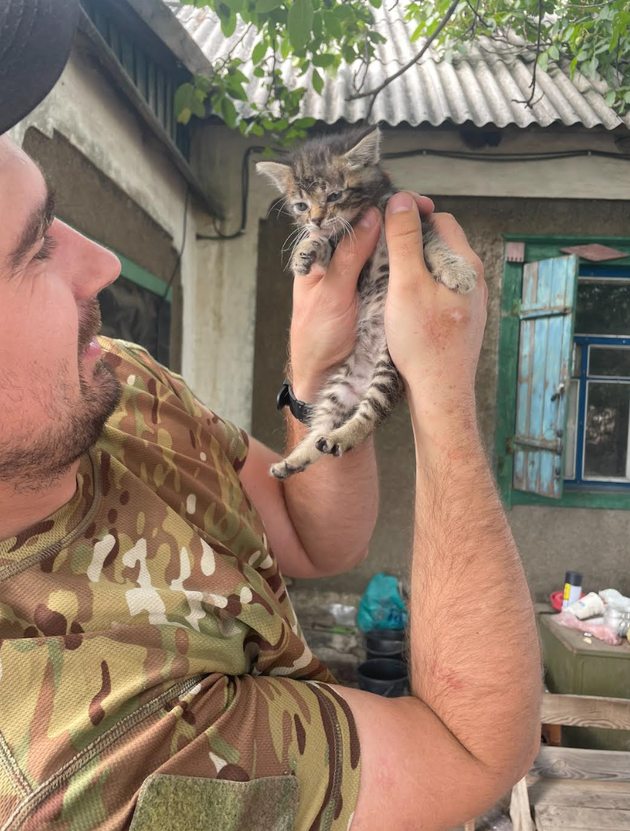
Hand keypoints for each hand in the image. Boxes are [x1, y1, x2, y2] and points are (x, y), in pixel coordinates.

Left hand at [289, 197, 434, 400]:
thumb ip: (348, 256)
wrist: (328, 376)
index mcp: (319, 256)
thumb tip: (370, 217)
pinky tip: (424, 243)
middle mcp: (342, 261)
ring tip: (426, 215)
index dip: (365, 200)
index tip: (388, 187)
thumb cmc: (316, 337)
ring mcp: (363, 277)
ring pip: (384, 246)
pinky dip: (408, 257)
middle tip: (418, 201)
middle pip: (367, 227)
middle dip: (391, 213)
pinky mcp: (380, 293)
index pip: (342, 218)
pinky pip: (394, 269)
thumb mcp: (330, 294)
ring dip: (403, 231)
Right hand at [384, 192, 486, 431]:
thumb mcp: (406, 285)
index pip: (439, 219)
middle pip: (439, 243)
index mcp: (465, 264)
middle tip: (382, 255)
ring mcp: (468, 301)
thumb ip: (403, 240)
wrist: (440, 392)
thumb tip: (401, 200)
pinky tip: (402, 305)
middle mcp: (473, 279)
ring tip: (388, 281)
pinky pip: (438, 291)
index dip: (411, 217)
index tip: (386, 223)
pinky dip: (419, 290)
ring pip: (437, 269)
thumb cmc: (424, 343)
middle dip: (411, 243)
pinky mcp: (460, 319)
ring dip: (413, 268)